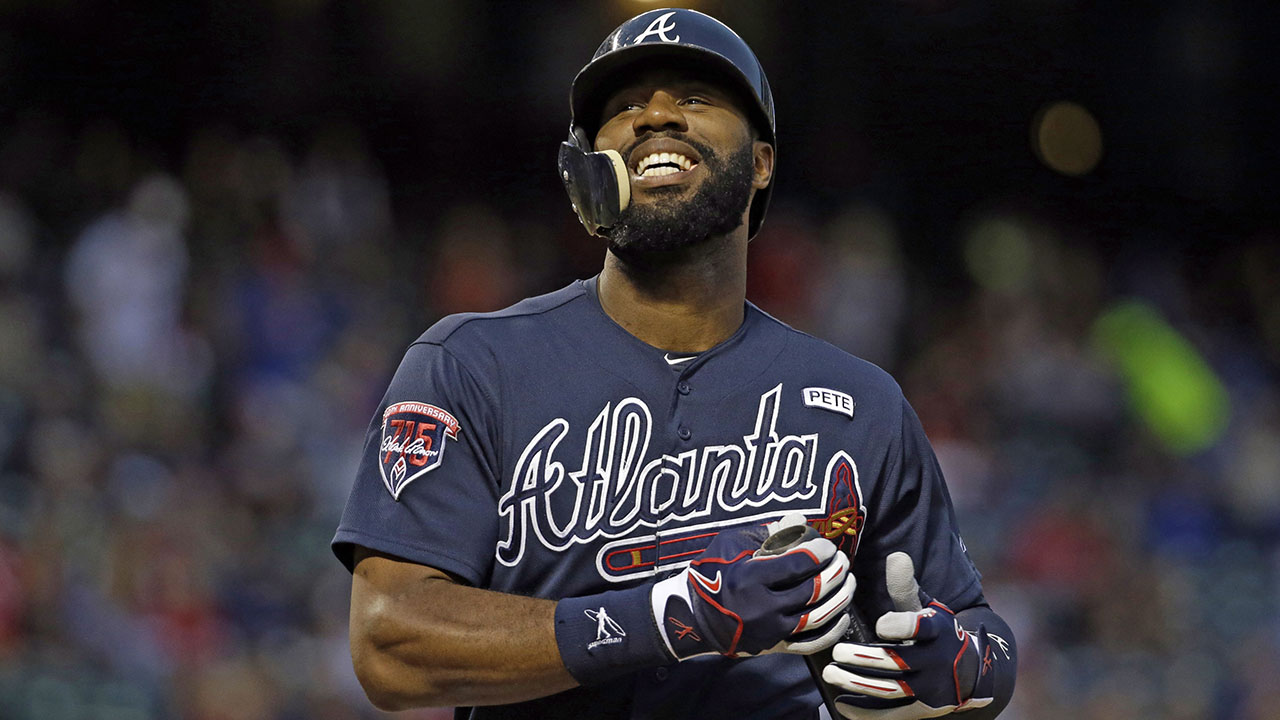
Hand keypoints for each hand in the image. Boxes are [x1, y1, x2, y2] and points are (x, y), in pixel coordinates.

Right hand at [652, 513, 854, 658]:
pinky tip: (842, 614)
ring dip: (840, 597)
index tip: (827, 545)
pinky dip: (832, 630)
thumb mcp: (731, 545)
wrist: (694, 617)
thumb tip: (799, 520)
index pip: (797, 564)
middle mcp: (763, 607)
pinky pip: (811, 643)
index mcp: (751, 578)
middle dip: (834, 572)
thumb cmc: (713, 574)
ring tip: (849, 582)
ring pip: (818, 616)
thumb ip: (766, 533)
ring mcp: (771, 631)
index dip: (819, 552)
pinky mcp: (774, 647)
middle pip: (813, 589)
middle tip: (842, 560)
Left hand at [822, 553, 995, 718]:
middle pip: (897, 662)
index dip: (901, 626)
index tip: (880, 625)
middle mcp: (936, 662)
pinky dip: (867, 712)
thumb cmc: (936, 632)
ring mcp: (931, 689)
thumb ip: (906, 587)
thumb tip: (896, 556)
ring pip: (891, 690)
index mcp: (937, 631)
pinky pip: (893, 715)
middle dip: (864, 659)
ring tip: (831, 674)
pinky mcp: (923, 710)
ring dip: (857, 684)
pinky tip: (842, 705)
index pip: (920, 628)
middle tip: (836, 654)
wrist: (971, 671)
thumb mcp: (927, 608)